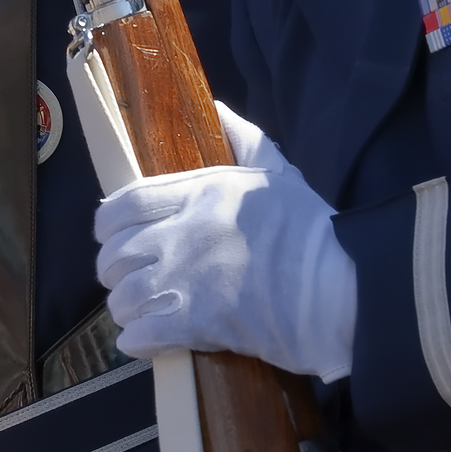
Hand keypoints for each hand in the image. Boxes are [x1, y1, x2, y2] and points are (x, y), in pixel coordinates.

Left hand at [92, 102, 355, 378]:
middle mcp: (184, 232)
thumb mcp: (279, 172)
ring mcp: (187, 278)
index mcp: (199, 192)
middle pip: (117, 253)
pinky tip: (144, 341)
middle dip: (114, 270)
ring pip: (125, 297)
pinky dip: (137, 341)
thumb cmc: (315, 231)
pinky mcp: (198, 322)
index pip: (125, 203)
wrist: (343, 287)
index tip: (110, 237)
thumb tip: (218, 110)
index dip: (107, 224)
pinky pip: (143, 334)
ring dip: (126, 308)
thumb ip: (244, 140)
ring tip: (138, 314)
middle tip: (128, 280)